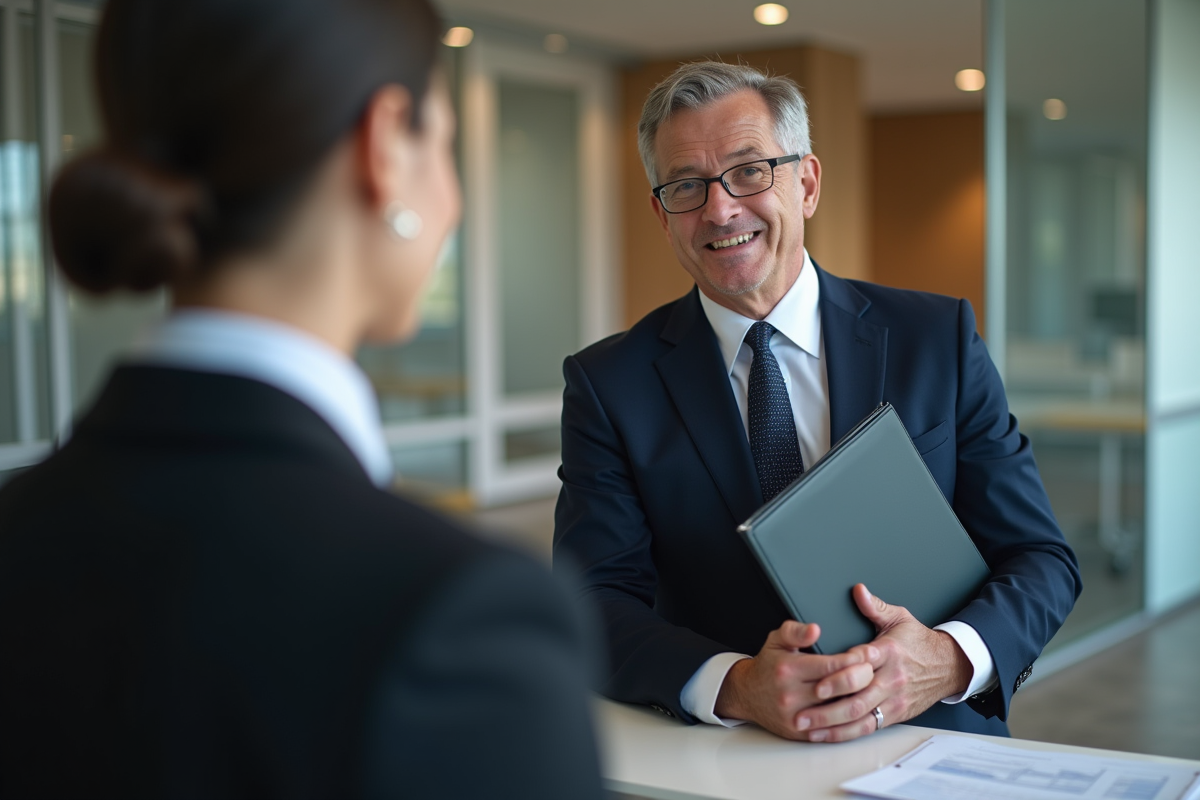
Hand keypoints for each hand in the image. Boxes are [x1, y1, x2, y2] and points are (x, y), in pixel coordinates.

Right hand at [713, 620, 877, 740]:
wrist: (747, 694)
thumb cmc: (768, 665)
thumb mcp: (777, 640)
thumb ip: (796, 631)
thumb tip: (815, 629)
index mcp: (788, 669)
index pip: (831, 665)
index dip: (854, 660)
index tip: (867, 654)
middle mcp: (791, 694)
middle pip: (838, 689)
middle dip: (861, 679)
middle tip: (872, 671)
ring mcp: (796, 716)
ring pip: (838, 712)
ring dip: (858, 701)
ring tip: (869, 689)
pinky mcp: (800, 733)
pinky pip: (831, 729)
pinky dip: (847, 720)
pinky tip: (857, 709)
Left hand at [796, 584, 972, 742]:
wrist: (949, 666)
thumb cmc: (919, 642)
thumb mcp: (900, 618)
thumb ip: (875, 607)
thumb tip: (857, 590)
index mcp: (889, 653)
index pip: (861, 663)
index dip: (839, 673)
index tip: (817, 679)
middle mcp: (891, 679)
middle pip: (858, 696)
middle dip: (828, 705)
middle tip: (801, 709)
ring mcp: (893, 700)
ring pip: (860, 717)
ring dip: (831, 724)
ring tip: (806, 726)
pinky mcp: (895, 715)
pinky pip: (868, 728)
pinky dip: (845, 733)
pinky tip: (825, 734)